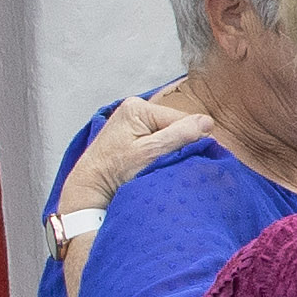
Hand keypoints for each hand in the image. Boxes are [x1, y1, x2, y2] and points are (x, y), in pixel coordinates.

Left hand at [62, 88, 213, 223]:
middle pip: (173, 125)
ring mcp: (131, 120)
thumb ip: (179, 135)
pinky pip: (156, 139)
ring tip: (158, 165)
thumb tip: (207, 123)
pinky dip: (158, 152)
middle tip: (168, 164)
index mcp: (138, 108)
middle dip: (177, 144)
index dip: (189, 140)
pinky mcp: (130, 133)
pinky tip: (152, 163)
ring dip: (168, 149)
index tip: (186, 159)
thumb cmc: (115, 172)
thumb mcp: (151, 153)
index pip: (181, 119)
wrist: (90, 189)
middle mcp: (134, 108)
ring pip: (166, 133)